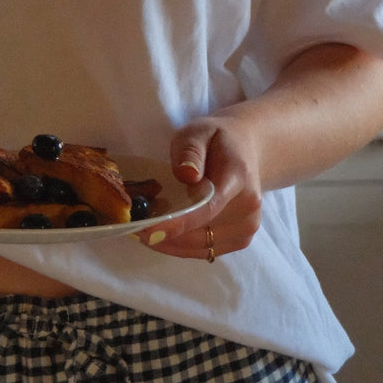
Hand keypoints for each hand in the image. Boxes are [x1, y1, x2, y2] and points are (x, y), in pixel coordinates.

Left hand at [138, 116, 262, 261]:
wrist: (247, 150)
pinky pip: (205, 251)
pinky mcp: (241, 240)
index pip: (208, 207)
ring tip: (149, 226)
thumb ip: (190, 151)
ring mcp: (247, 227)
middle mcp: (248, 207)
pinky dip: (182, 246)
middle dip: (165, 232)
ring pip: (201, 247)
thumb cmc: (217, 140)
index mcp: (238, 177)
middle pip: (201, 232)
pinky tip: (167, 232)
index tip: (148, 232)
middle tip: (134, 224)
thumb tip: (186, 174)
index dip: (177, 223)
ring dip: (171, 242)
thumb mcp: (198, 131)